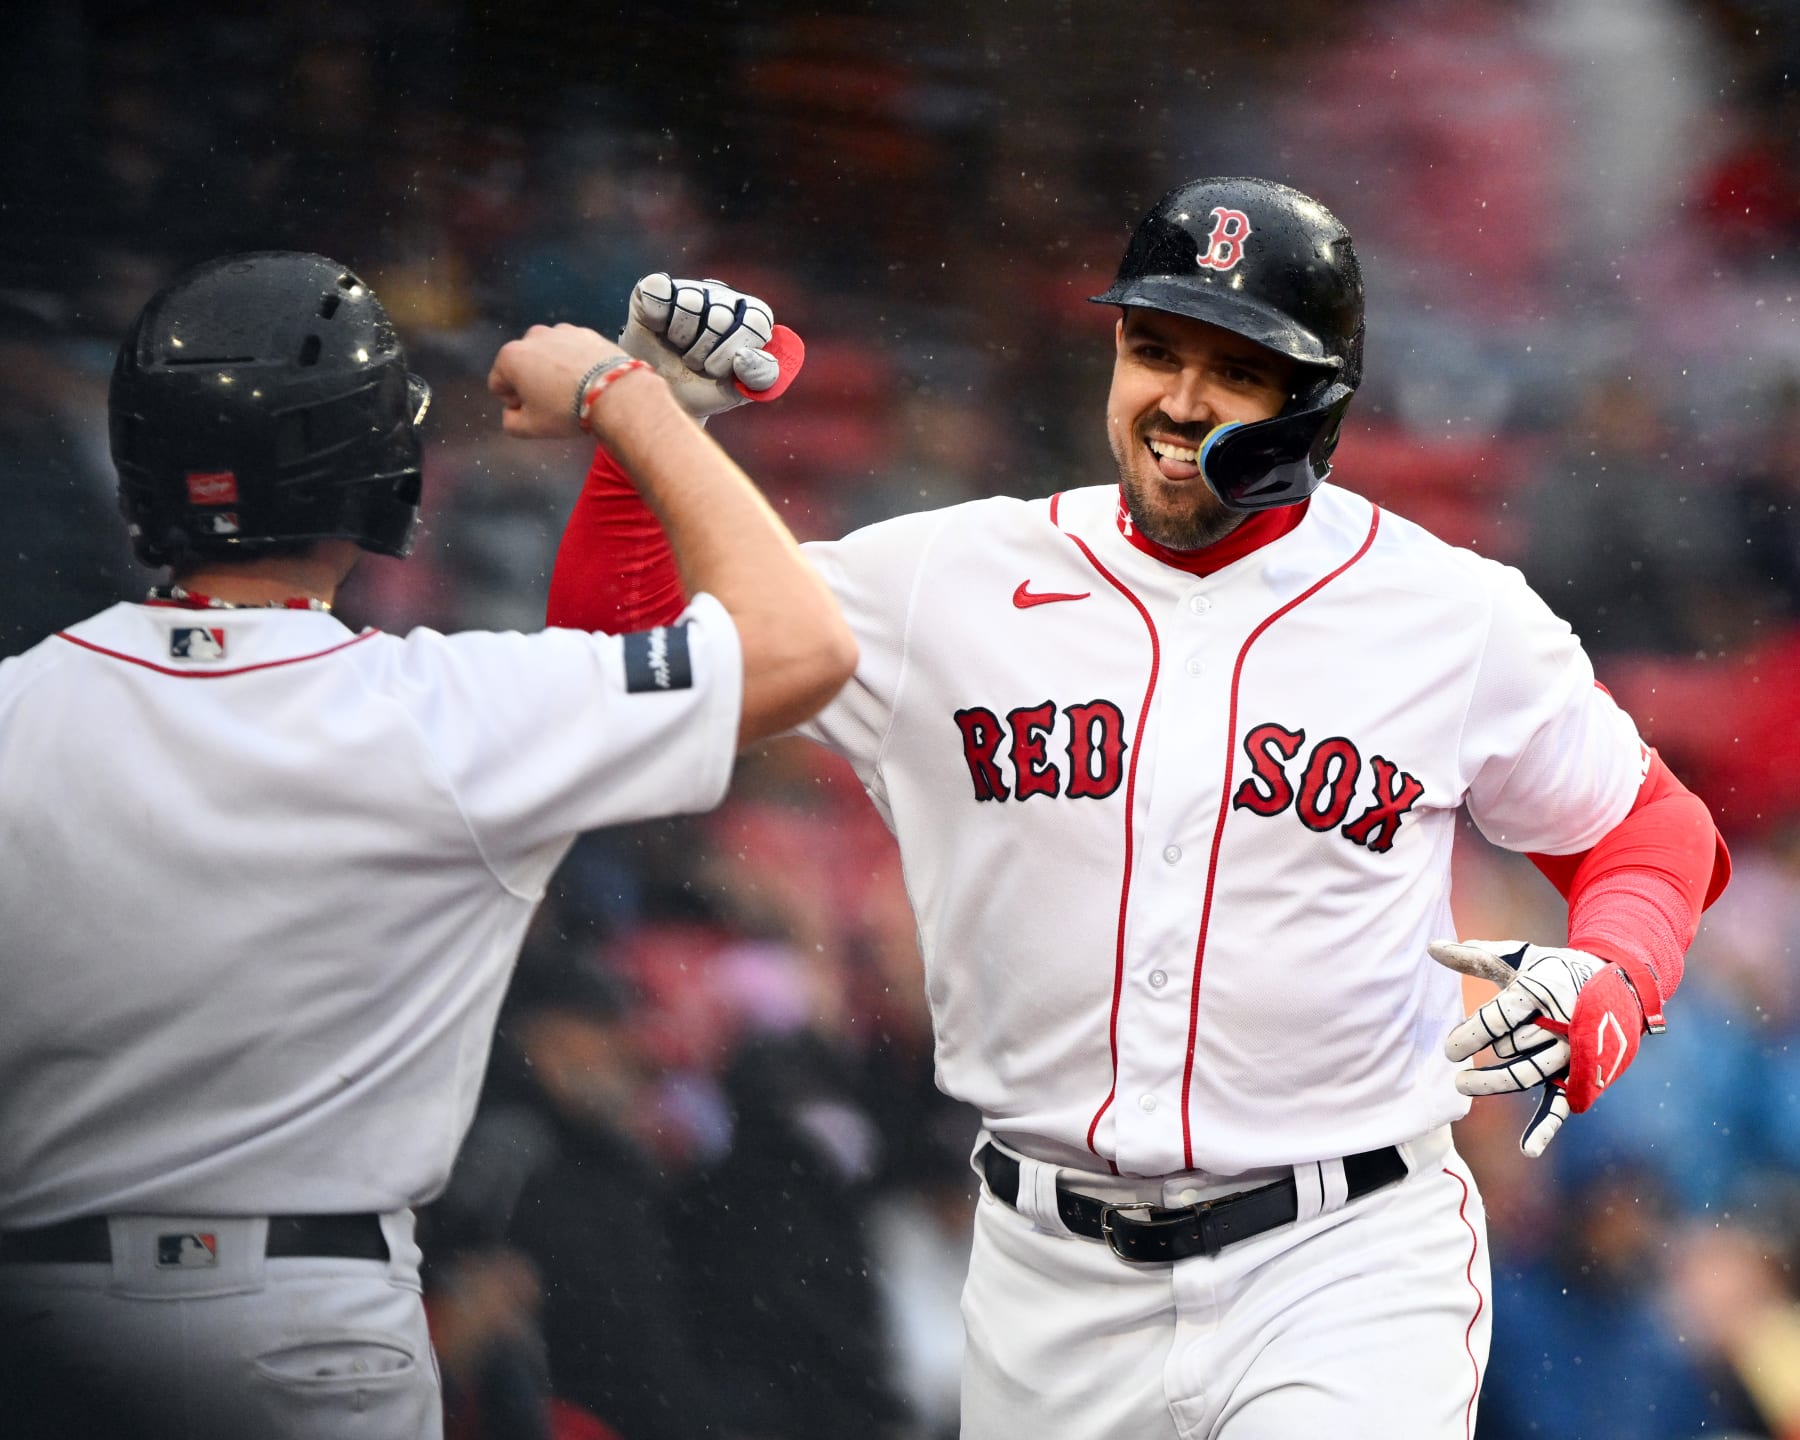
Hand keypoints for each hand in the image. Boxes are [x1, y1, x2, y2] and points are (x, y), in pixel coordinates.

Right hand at [488, 323, 629, 438]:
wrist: (615, 392)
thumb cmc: (565, 410)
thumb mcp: (531, 427)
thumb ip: (510, 422)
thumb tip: (512, 413)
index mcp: (511, 356)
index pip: (498, 383)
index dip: (512, 402)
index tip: (531, 411)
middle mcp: (532, 336)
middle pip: (523, 364)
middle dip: (531, 382)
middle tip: (552, 402)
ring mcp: (561, 330)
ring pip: (548, 354)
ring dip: (553, 369)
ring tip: (573, 390)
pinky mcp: (586, 332)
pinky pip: (572, 349)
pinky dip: (575, 362)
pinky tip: (589, 379)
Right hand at [618, 273, 802, 418]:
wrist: (658, 397)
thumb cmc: (703, 389)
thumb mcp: (738, 391)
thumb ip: (760, 377)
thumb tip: (747, 355)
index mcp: (751, 316)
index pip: (756, 321)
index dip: (734, 351)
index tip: (717, 369)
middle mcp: (723, 296)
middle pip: (721, 316)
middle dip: (704, 352)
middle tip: (695, 363)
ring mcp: (690, 289)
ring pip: (690, 303)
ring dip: (680, 338)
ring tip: (679, 348)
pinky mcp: (655, 288)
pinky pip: (658, 289)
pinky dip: (655, 316)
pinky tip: (658, 329)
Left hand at [1430, 938, 1652, 1156]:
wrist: (1620, 983)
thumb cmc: (1555, 970)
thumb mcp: (1519, 958)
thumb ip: (1476, 957)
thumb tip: (1431, 948)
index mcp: (1540, 992)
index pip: (1496, 1019)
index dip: (1468, 1035)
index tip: (1449, 1049)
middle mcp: (1559, 1024)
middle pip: (1510, 1046)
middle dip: (1481, 1053)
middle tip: (1455, 1061)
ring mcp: (1572, 1052)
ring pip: (1528, 1073)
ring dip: (1495, 1083)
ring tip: (1463, 1085)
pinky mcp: (1581, 1074)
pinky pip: (1563, 1103)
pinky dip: (1546, 1127)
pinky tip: (1527, 1150)